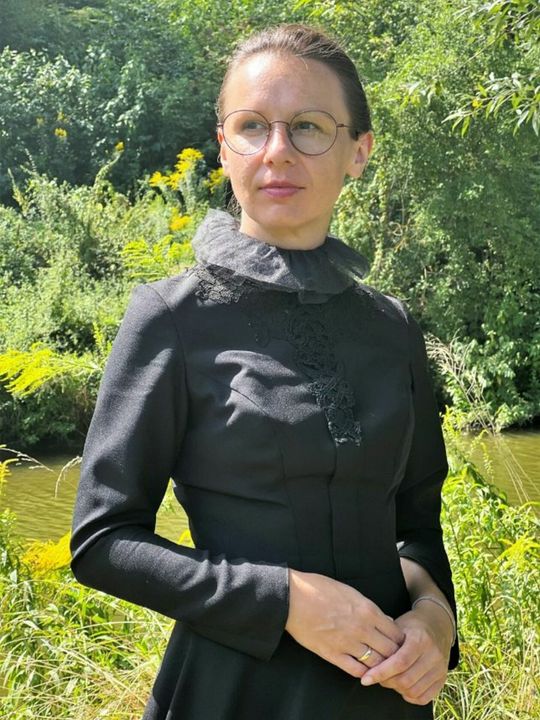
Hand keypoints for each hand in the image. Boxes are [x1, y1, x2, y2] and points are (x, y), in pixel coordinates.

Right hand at [285, 569, 404, 678]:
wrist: (293, 597)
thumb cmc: (320, 589)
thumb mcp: (350, 592)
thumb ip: (369, 608)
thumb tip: (385, 621)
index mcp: (367, 610)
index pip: (396, 633)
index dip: (400, 640)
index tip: (398, 643)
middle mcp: (361, 628)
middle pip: (390, 650)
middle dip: (394, 655)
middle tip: (394, 658)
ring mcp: (347, 643)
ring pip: (376, 663)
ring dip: (381, 665)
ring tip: (381, 666)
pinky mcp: (332, 654)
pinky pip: (356, 670)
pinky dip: (364, 673)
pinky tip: (364, 671)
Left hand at [360, 601, 453, 704]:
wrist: (437, 625)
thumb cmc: (412, 625)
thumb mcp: (399, 625)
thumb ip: (385, 640)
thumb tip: (367, 656)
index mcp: (420, 639)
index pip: (399, 662)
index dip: (381, 672)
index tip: (366, 678)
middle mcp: (433, 655)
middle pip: (405, 679)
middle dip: (386, 682)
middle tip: (376, 676)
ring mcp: (440, 668)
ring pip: (413, 690)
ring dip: (397, 689)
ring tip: (389, 679)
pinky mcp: (443, 679)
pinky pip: (424, 697)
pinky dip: (410, 696)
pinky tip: (402, 687)